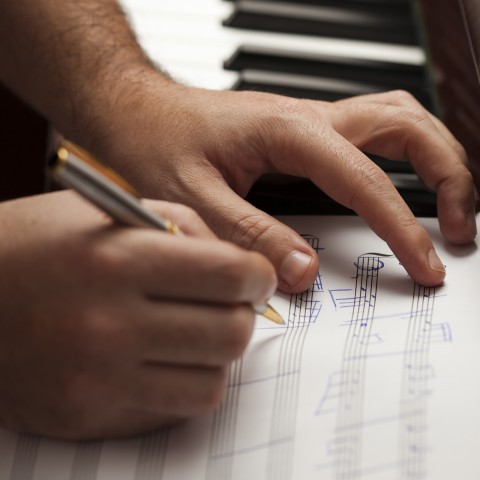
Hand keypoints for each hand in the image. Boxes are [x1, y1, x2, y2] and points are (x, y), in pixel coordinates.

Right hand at [0, 191, 275, 438]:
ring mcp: (99, 380)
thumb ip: (184, 227)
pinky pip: (175, 409)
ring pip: (213, 381)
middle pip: (231, 333)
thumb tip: (243, 266)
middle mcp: (109, 325)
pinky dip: (185, 382)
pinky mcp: (91, 415)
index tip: (256, 276)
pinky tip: (165, 358)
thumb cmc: (38, 244)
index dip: (258, 275)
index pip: (229, 275)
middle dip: (244, 315)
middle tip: (230, 303)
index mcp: (118, 260)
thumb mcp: (109, 211)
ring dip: (217, 354)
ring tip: (196, 331)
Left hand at [87, 83, 475, 290]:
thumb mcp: (194, 199)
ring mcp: (309, 122)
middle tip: (459, 228)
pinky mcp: (302, 134)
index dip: (402, 227)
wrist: (135, 110)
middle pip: (406, 126)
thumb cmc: (155, 142)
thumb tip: (302, 273)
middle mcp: (309, 118)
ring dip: (432, 160)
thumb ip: (250, 236)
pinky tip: (393, 191)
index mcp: (287, 130)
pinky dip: (399, 162)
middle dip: (448, 173)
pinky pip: (368, 137)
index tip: (425, 265)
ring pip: (395, 123)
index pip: (365, 180)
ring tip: (446, 210)